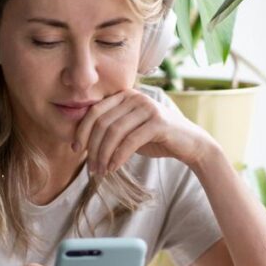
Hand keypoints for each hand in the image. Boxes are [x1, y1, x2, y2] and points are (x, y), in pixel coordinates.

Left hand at [72, 88, 212, 173]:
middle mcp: (135, 97)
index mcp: (125, 95)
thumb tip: (81, 141)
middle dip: (92, 147)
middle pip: (102, 122)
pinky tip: (113, 168)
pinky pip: (130, 141)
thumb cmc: (155, 138)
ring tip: (101, 171)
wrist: (190, 143)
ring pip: (114, 132)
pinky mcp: (158, 122)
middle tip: (91, 167)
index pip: (95, 111)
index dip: (82, 131)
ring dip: (104, 155)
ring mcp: (148, 107)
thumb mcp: (128, 130)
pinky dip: (118, 157)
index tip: (75, 149)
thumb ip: (109, 129)